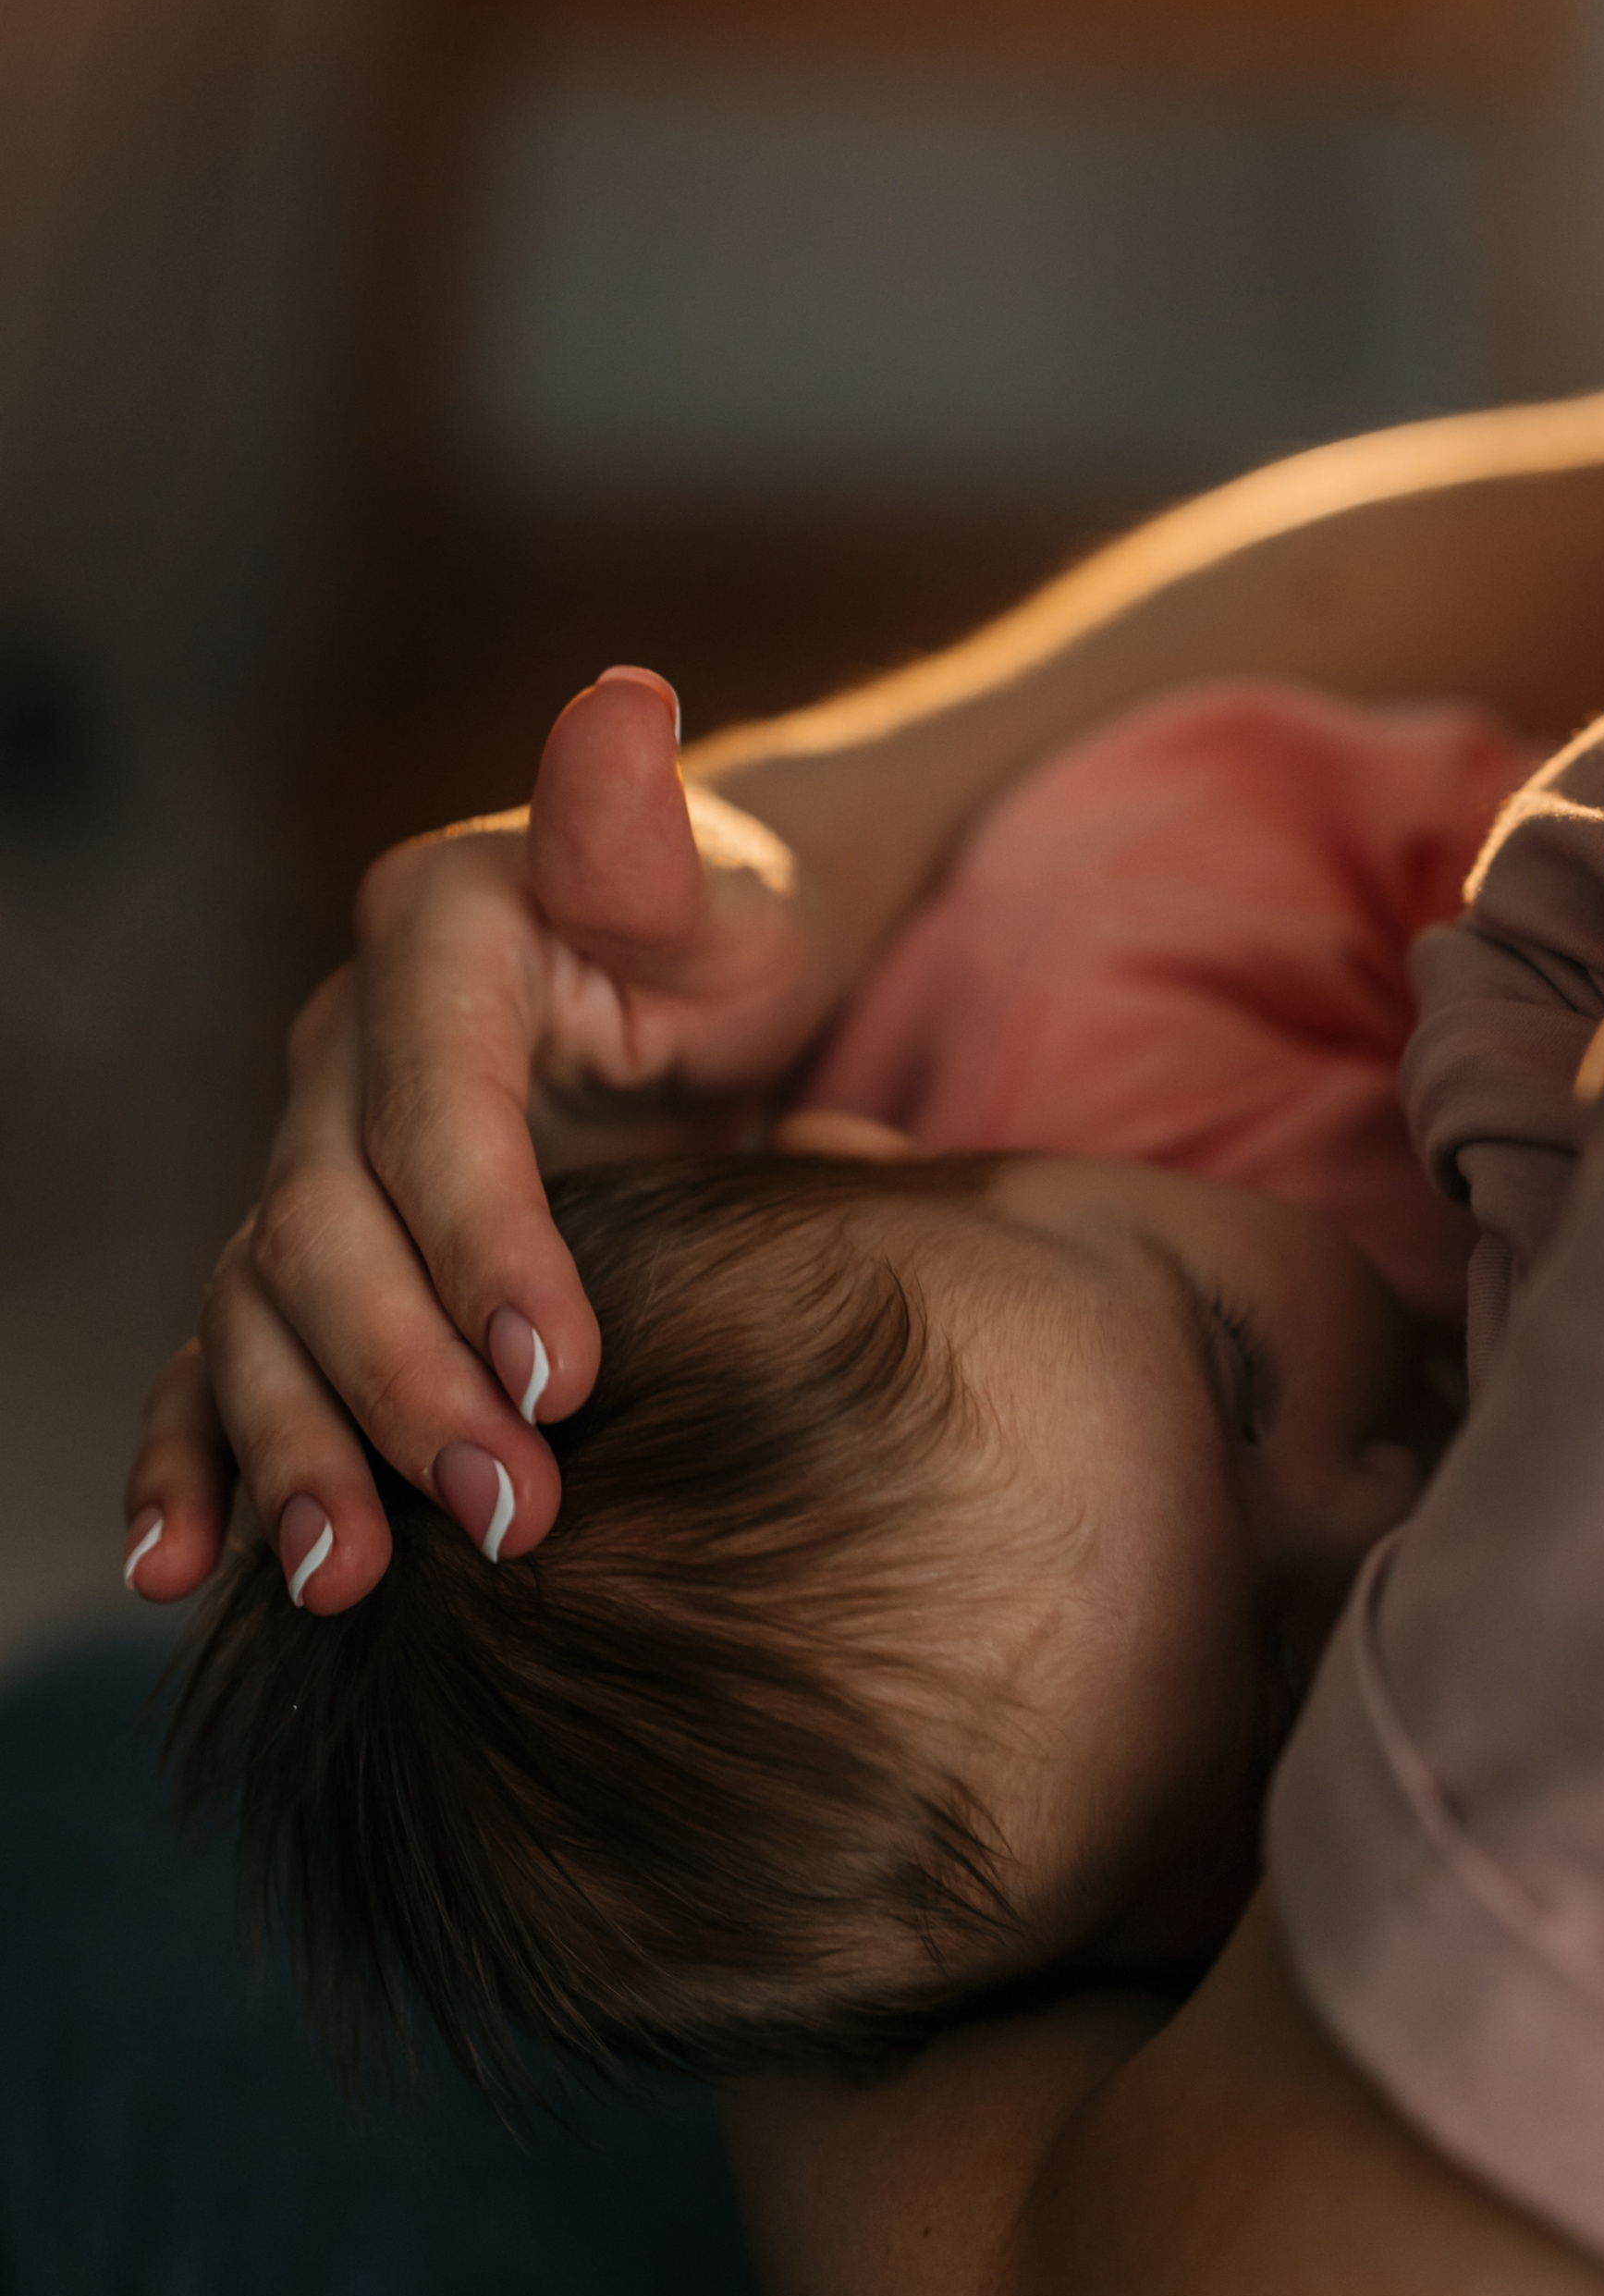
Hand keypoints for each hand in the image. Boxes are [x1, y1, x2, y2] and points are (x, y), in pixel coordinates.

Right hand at [125, 669, 837, 1616]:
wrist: (684, 984)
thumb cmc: (726, 935)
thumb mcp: (719, 886)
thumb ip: (649, 833)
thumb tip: (625, 708)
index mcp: (433, 940)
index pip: (437, 1105)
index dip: (485, 1238)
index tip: (567, 1374)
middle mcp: (339, 1049)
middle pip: (330, 1227)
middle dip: (403, 1381)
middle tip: (508, 1519)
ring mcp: (307, 1155)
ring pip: (260, 1310)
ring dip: (291, 1450)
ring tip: (345, 1586)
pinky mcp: (311, 1255)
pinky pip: (226, 1357)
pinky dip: (197, 1462)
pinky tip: (186, 1571)